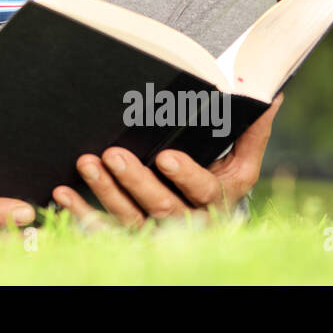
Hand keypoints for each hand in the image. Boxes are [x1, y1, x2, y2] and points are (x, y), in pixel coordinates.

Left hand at [52, 93, 283, 229]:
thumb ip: (252, 130)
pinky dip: (83, 213)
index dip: (186, 177)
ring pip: (131, 219)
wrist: (204, 220)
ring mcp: (156, 233)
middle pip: (162, 208)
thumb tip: (269, 95)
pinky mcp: (129, 237)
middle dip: (136, 181)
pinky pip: (104, 230)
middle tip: (112, 154)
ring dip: (106, 192)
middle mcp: (188, 222)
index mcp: (218, 201)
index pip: (204, 192)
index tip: (166, 157)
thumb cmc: (219, 178)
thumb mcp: (240, 159)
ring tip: (86, 163)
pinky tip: (63, 193)